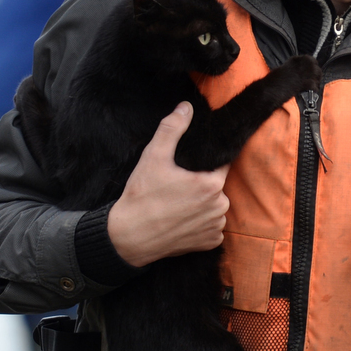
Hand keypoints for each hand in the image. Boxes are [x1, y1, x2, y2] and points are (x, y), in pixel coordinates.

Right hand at [106, 103, 228, 267]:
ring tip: (178, 204)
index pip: (222, 164)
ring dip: (203, 204)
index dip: (207, 163)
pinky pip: (212, 228)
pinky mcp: (209, 243)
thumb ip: (172, 128)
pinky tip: (182, 220)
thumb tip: (186, 107)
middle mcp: (220, 207)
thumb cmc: (142, 197)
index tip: (192, 166)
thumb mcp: (153, 157)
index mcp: (211, 184)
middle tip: (177, 186)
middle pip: (217, 186)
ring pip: (215, 207)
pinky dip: (201, 224)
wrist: (129, 238)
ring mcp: (215, 227)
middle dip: (202, 183)